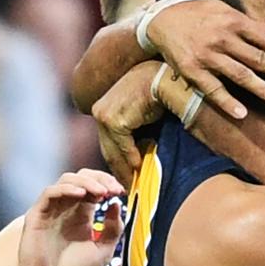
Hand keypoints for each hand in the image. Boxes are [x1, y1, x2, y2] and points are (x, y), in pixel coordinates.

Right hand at [16, 169, 124, 265]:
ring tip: (102, 192)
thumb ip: (113, 229)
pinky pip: (49, 193)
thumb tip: (117, 205)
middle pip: (82, 177)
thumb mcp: (102, 251)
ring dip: (86, 182)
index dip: (108, 184)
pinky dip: (66, 189)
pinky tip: (81, 195)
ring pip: (67, 180)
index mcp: (82, 213)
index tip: (121, 192)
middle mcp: (67, 207)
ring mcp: (52, 209)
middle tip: (114, 190)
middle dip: (101, 179)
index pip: (95, 186)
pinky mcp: (37, 214)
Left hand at [93, 62, 163, 186]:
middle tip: (129, 187)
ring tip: (134, 184)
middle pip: (108, 149)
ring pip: (113, 151)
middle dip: (119, 169)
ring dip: (125, 169)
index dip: (118, 161)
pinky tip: (140, 168)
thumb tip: (138, 161)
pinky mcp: (113, 120)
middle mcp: (99, 111)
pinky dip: (131, 158)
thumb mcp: (143, 117)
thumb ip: (137, 135)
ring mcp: (104, 115)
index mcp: (104, 109)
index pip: (109, 142)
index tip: (127, 178)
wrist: (165, 78)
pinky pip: (122, 146)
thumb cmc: (159, 93)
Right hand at [147, 0, 264, 118]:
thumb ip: (255, 27)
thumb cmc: (199, 15)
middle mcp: (222, 38)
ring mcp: (207, 56)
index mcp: (233, 21)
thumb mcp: (226, 12)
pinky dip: (227, 102)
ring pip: (240, 75)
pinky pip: (213, 90)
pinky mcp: (192, 71)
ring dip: (263, 89)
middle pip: (258, 57)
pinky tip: (242, 114)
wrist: (160, 19)